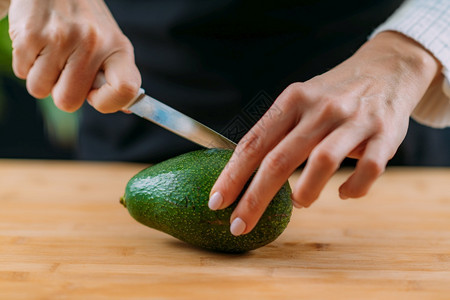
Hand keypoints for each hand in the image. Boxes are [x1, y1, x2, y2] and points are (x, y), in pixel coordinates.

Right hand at [8, 0, 140, 112]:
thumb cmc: (87, 22)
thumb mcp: (111, 43)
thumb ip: (117, 75)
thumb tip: (126, 109)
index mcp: (119, 47)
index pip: (126, 90)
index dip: (109, 103)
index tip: (95, 95)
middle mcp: (92, 42)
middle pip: (69, 101)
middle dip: (63, 93)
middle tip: (67, 72)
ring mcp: (60, 38)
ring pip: (40, 90)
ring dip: (43, 79)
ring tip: (52, 54)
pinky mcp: (30, 34)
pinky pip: (23, 73)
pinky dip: (27, 65)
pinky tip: (39, 45)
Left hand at [209, 31, 439, 235]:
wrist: (388, 67)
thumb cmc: (332, 93)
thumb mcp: (300, 99)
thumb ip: (276, 131)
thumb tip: (246, 171)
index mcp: (292, 99)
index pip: (254, 142)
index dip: (232, 175)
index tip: (217, 201)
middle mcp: (320, 108)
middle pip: (280, 159)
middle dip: (255, 198)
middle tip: (239, 224)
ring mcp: (354, 120)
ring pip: (322, 162)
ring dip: (305, 192)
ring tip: (298, 203)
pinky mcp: (385, 134)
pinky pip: (367, 170)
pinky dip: (352, 189)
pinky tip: (342, 193)